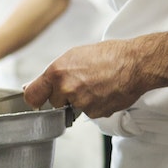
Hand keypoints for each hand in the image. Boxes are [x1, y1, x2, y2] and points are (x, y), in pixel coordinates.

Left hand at [24, 39, 155, 119]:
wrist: (135, 63)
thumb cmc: (109, 55)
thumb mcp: (75, 55)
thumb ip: (55, 73)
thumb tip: (35, 85)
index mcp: (57, 72)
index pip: (32, 95)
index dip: (36, 99)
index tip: (39, 100)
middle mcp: (66, 88)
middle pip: (55, 103)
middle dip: (65, 97)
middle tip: (82, 83)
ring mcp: (81, 102)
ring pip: (74, 108)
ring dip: (83, 101)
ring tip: (98, 85)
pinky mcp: (95, 112)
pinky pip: (90, 113)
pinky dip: (97, 105)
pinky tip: (106, 91)